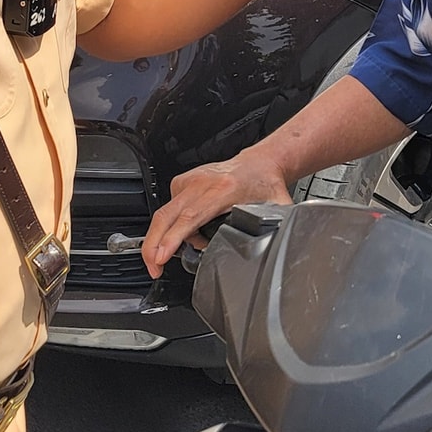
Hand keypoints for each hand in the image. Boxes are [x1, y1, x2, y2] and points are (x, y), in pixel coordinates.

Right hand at [141, 149, 290, 276]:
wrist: (259, 163)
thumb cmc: (264, 184)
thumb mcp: (273, 212)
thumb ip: (276, 232)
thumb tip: (278, 251)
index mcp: (223, 190)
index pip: (190, 217)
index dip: (173, 240)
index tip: (161, 257)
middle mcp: (201, 183)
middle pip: (166, 216)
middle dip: (152, 246)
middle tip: (154, 268)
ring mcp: (189, 180)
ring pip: (164, 214)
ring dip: (163, 239)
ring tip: (185, 250)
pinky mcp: (182, 181)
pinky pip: (169, 208)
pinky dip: (172, 226)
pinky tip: (188, 233)